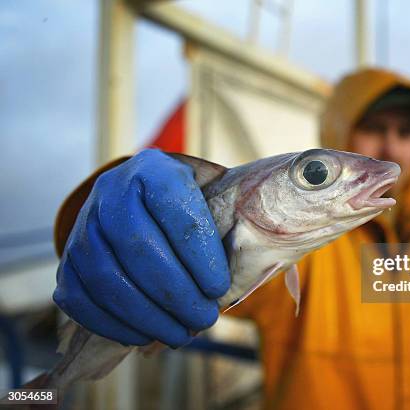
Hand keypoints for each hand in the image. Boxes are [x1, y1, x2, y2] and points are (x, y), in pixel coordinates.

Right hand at [53, 149, 230, 347]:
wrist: (138, 196)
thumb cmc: (186, 205)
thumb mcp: (210, 196)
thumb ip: (226, 224)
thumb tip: (240, 275)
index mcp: (155, 170)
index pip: (177, 211)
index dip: (200, 255)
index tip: (219, 288)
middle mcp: (112, 191)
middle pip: (139, 247)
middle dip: (176, 293)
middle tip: (204, 318)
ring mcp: (84, 225)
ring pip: (108, 277)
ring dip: (148, 315)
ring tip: (180, 334)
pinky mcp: (68, 259)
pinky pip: (80, 299)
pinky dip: (114, 324)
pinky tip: (144, 335)